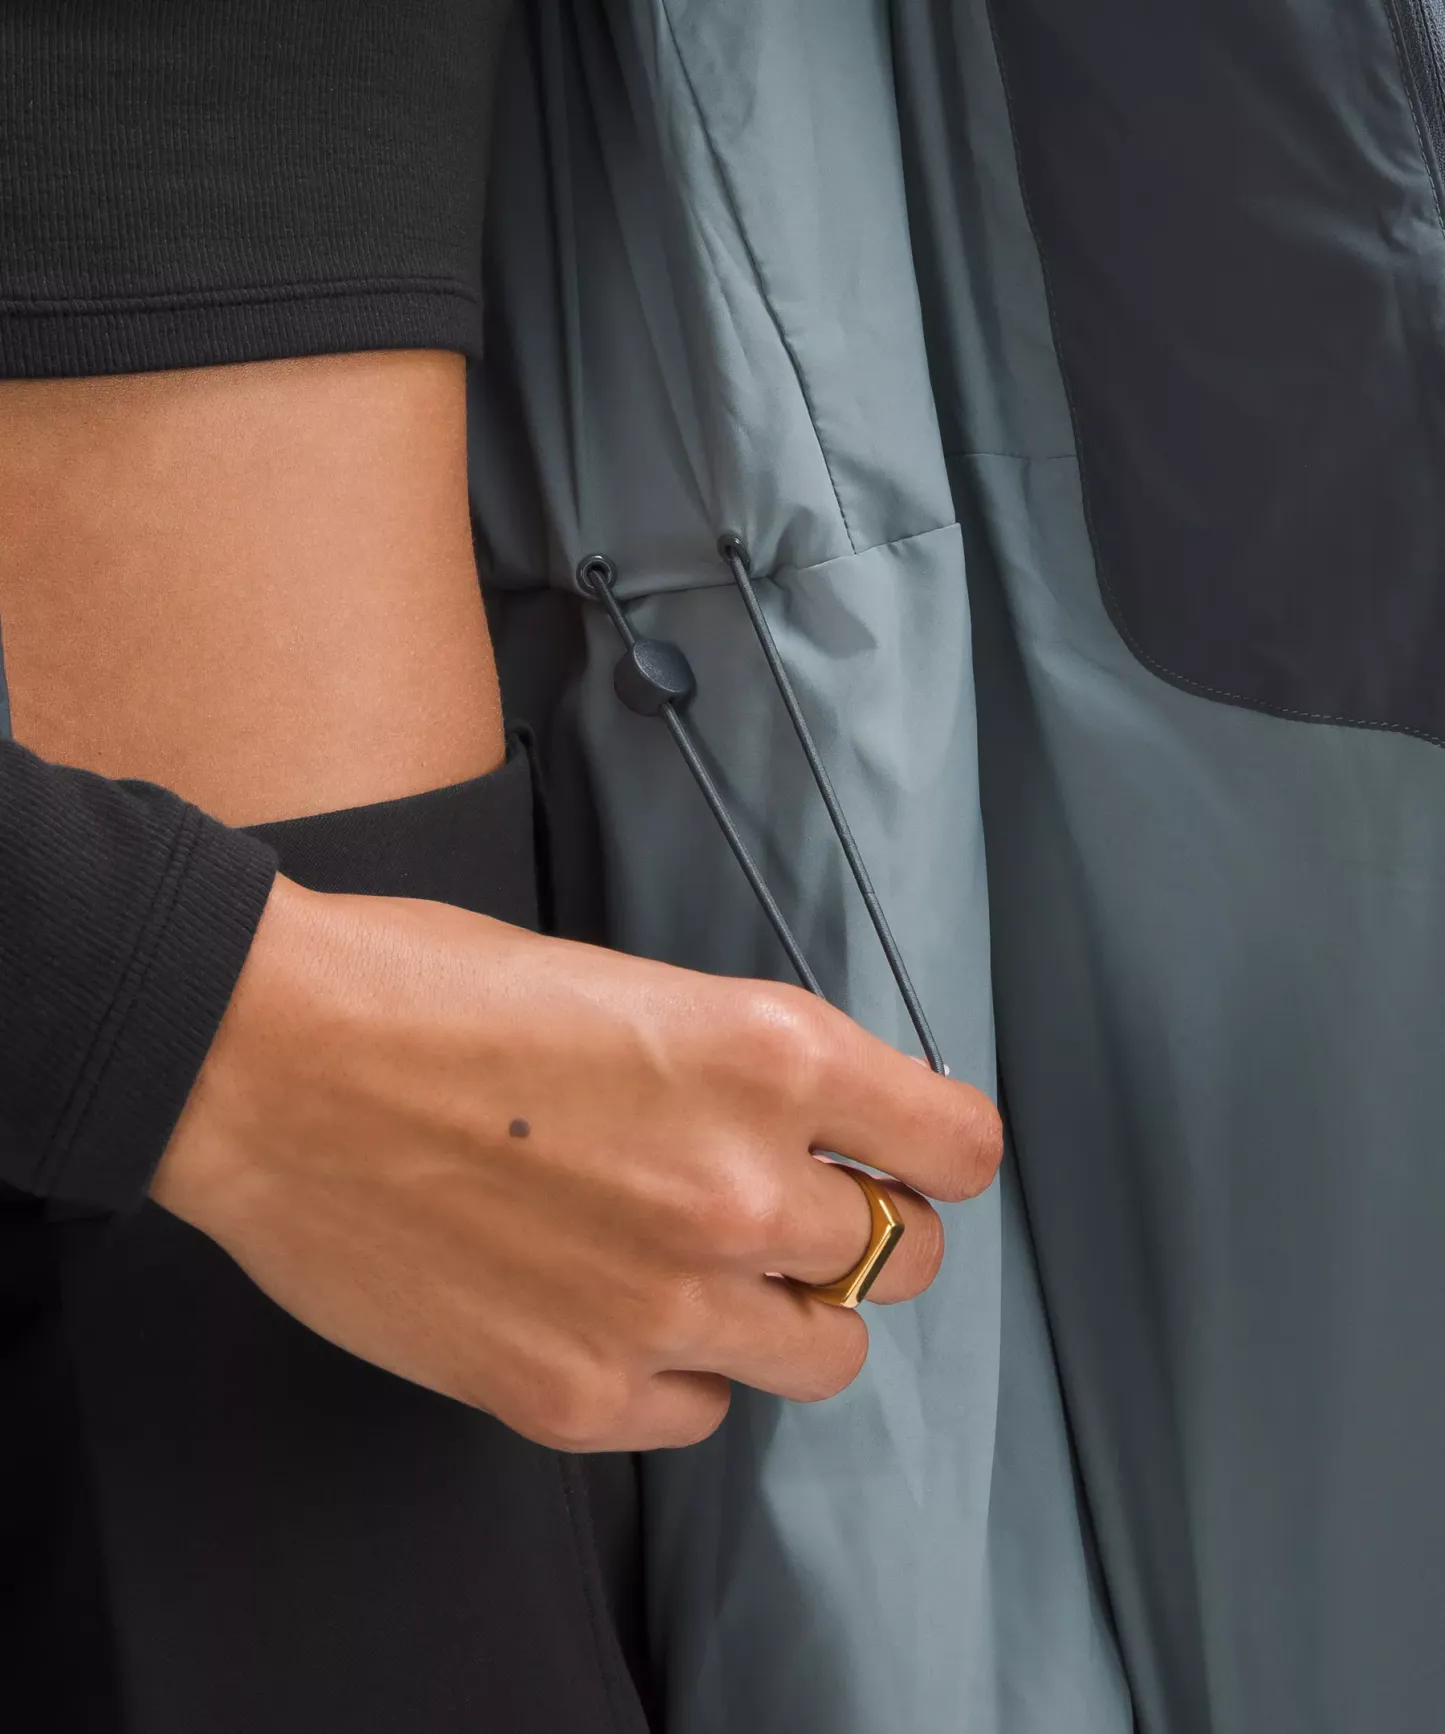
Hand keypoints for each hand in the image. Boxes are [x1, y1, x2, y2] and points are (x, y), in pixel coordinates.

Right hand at [154, 875, 1001, 1450]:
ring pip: (827, 1354)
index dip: (935, 1149)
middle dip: (862, 1230)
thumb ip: (753, 1068)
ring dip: (785, 1312)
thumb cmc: (429, 991)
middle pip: (903, 1257)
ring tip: (703, 1268)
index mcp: (768, 1056)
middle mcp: (740, 1190)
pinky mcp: (577, 1393)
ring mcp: (664, 1305)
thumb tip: (828, 1128)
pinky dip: (681, 1368)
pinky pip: (704, 1408)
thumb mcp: (635, 986)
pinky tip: (615, 1311)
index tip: (906, 1155)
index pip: (958, 1146)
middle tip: (791, 1208)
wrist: (268, 1061)